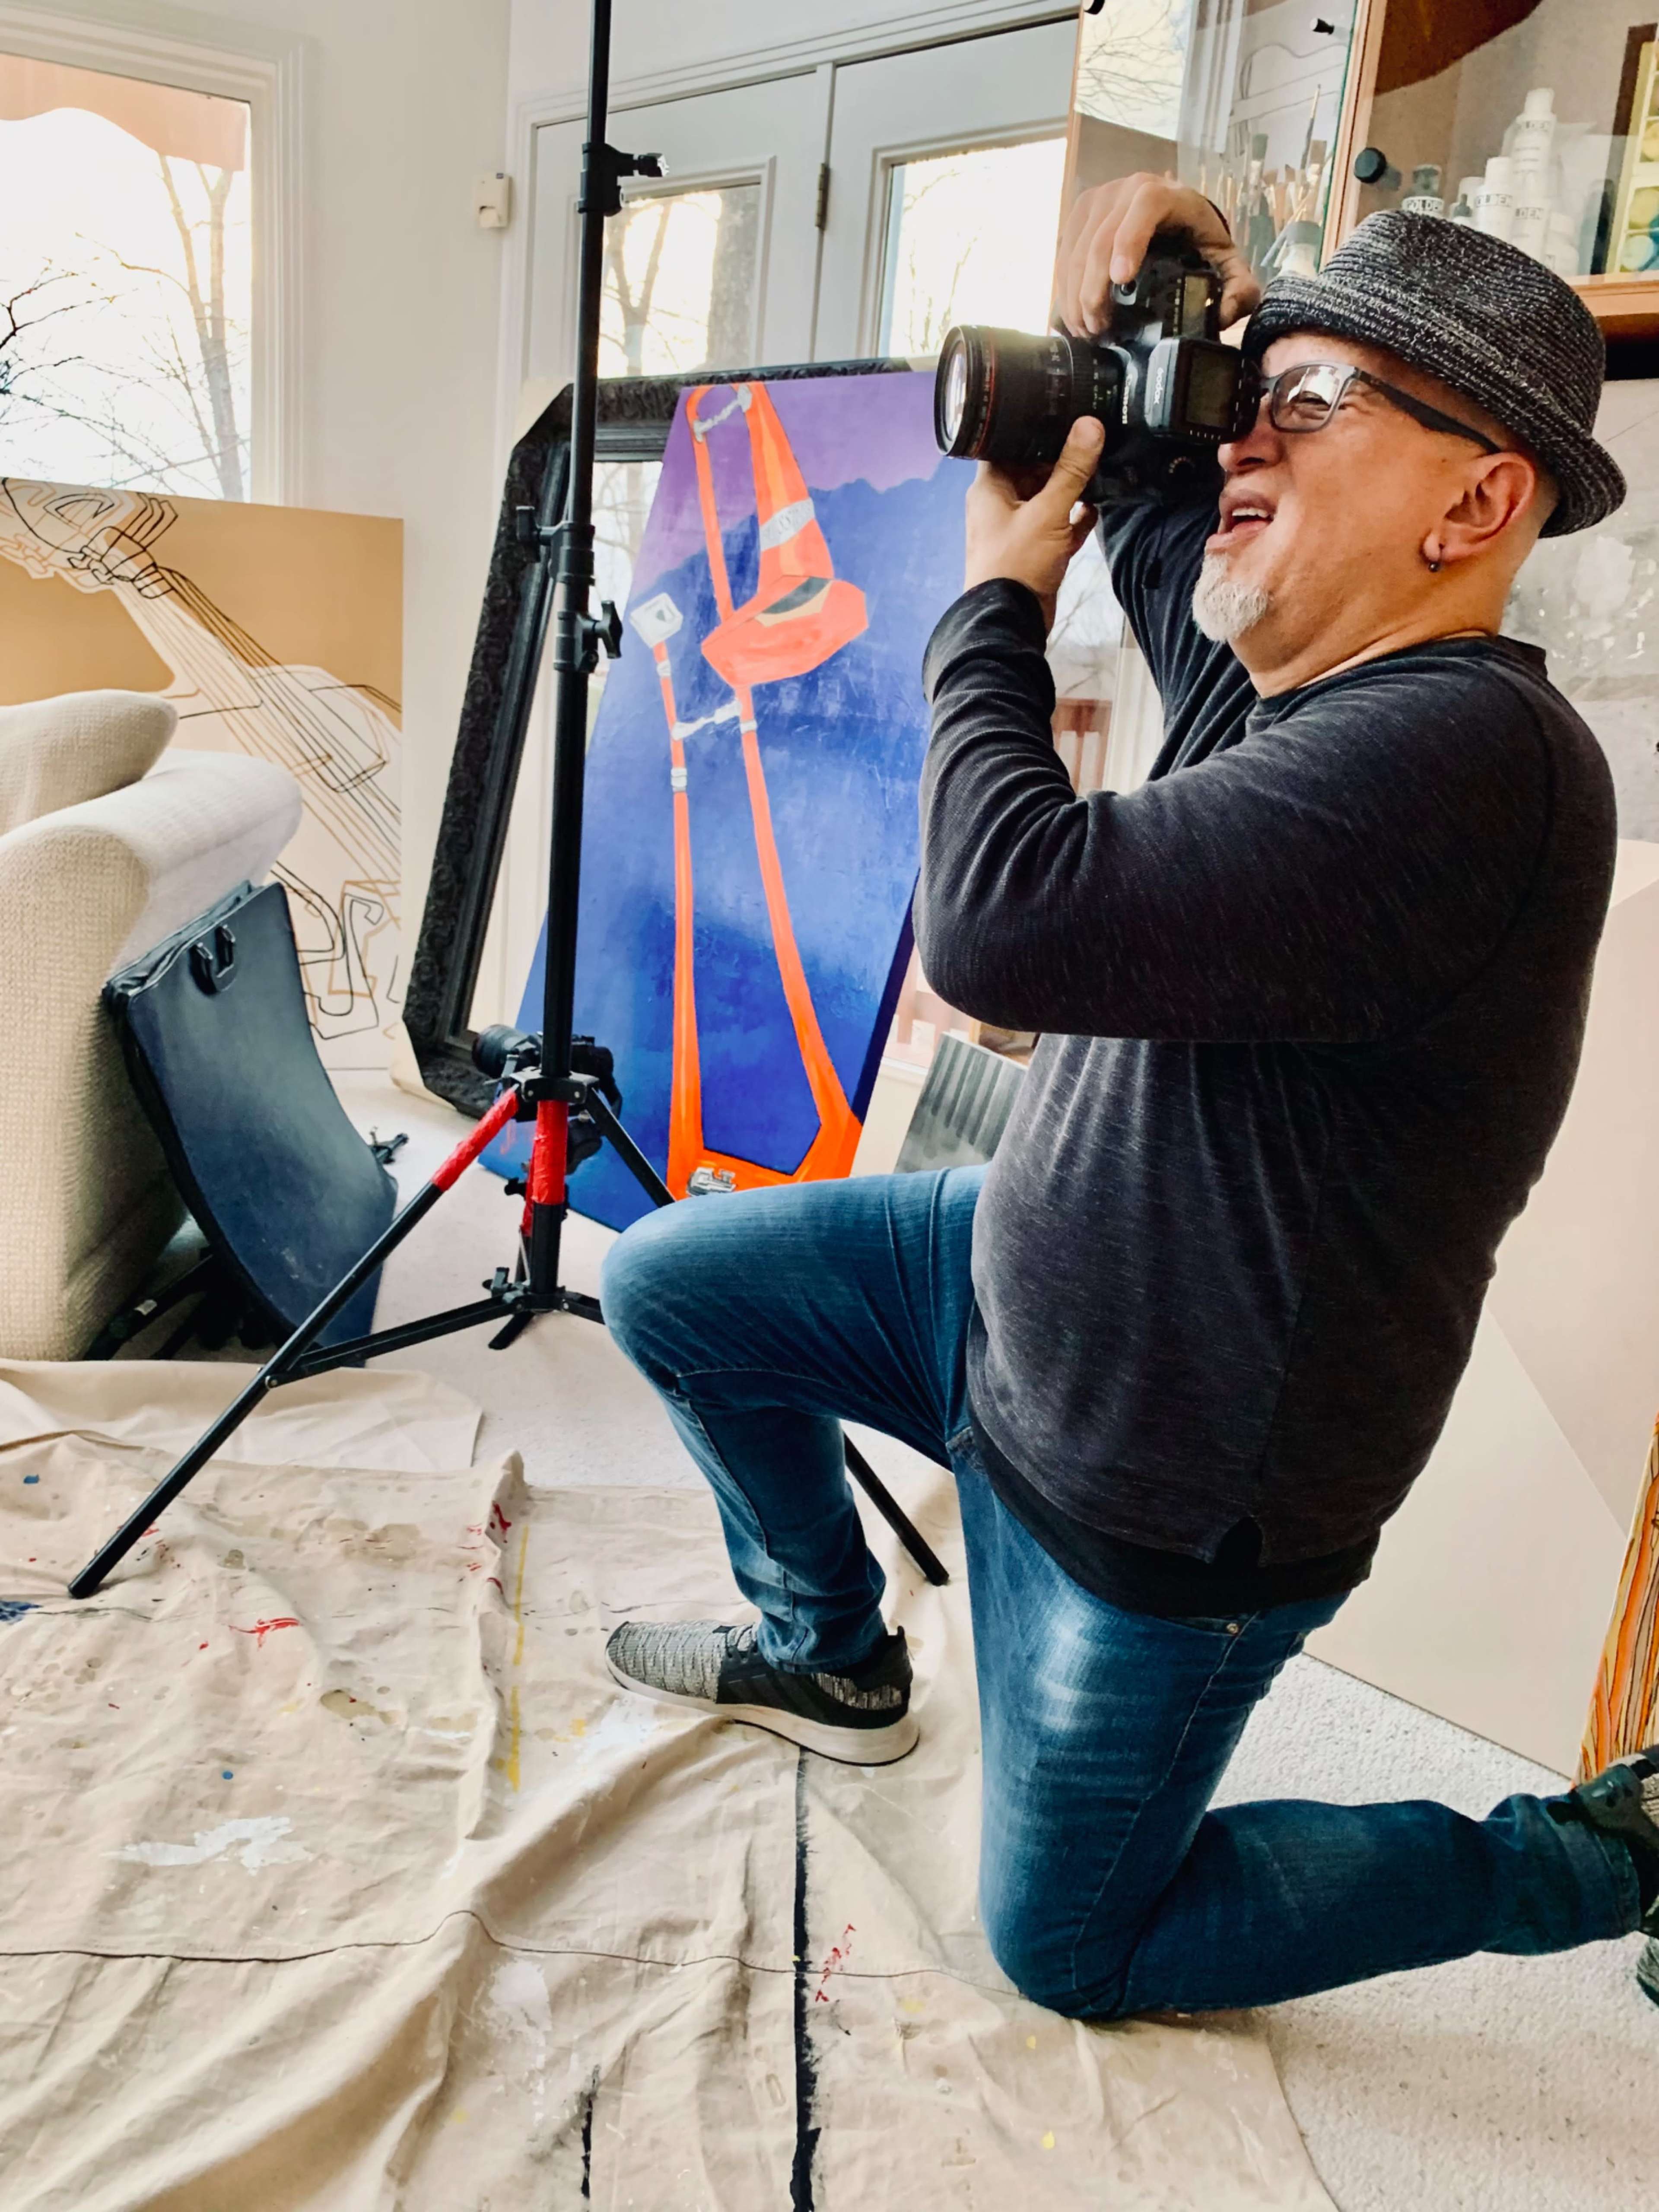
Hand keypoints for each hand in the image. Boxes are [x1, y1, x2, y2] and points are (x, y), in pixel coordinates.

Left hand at [963, 417, 1105, 628]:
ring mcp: (1019, 528)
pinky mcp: (1036, 551)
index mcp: (990, 489)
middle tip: (1093, 437)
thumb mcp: (1048, 512)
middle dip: (1061, 458)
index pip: (1007, 445)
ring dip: (1072, 487)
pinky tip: (1098, 506)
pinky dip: (1076, 517)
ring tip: (1102, 465)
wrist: (1010, 622)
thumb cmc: (1017, 565)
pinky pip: (1059, 525)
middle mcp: (1001, 505)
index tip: (1062, 413)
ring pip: (1048, 497)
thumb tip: (1089, 426)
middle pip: (1032, 468)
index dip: (1032, 429)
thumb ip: (1071, 470)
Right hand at [1053, 173, 1259, 338]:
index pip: (1145, 207)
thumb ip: (1238, 288)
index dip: (1129, 241)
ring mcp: (1101, 199)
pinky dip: (1066, 287)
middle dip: (1093, 288)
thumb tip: (1225, 313)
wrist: (1174, 214)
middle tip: (1098, 327)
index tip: (1120, 279)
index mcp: (1169, 195)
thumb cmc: (1197, 239)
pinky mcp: (1081, 214)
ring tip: (1085, 329)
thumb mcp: (1226, 262)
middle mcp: (1130, 190)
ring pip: (1077, 248)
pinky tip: (1074, 314)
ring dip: (1075, 294)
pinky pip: (1065, 252)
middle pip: (1101, 237)